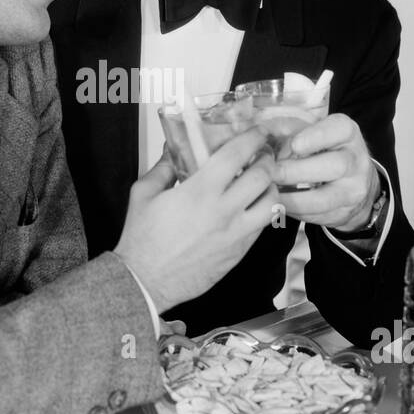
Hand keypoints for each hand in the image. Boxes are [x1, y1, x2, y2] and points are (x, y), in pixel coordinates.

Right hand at [114, 128, 279, 312]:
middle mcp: (224, 211)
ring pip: (272, 203)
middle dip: (268, 159)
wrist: (145, 281)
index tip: (257, 132)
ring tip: (262, 181)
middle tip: (263, 154)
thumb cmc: (142, 239)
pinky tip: (251, 206)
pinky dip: (262, 211)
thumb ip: (163, 168)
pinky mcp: (239, 252)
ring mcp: (235, 234)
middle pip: (263, 176)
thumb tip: (173, 151)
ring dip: (270, 187)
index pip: (238, 155)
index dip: (252, 138)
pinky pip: (262, 226)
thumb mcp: (143, 194)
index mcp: (201, 192)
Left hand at [271, 113, 380, 230]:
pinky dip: (294, 211)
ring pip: (325, 198)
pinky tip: (279, 205)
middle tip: (272, 173)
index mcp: (347, 133)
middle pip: (335, 165)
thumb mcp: (309, 133)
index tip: (294, 144)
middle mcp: (356, 160)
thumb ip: (286, 129)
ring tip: (271, 192)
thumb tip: (261, 134)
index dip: (316, 136)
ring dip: (292, 198)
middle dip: (298, 171)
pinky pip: (317, 215)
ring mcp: (353, 189)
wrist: (351, 182)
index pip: (340, 129)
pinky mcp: (344, 212)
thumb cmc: (320, 150)